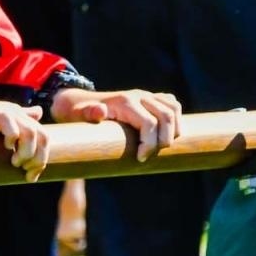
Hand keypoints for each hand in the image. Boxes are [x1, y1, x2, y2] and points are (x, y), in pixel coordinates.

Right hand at [0, 90, 49, 180]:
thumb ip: (15, 127)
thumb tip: (36, 117)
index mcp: (21, 119)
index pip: (45, 138)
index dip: (42, 160)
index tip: (30, 178)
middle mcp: (18, 114)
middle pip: (44, 136)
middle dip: (39, 158)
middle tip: (24, 171)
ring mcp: (8, 112)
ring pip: (33, 133)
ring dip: (28, 152)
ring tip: (15, 162)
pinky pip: (14, 126)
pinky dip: (13, 139)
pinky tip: (5, 147)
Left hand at [50, 88, 181, 161]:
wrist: (80, 102)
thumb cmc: (79, 114)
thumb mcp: (78, 114)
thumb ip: (88, 113)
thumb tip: (100, 111)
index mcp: (125, 102)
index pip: (149, 123)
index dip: (150, 144)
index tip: (141, 159)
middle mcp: (138, 96)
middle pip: (166, 116)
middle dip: (165, 139)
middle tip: (151, 156)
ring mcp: (146, 95)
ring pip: (173, 108)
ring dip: (175, 129)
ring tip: (163, 147)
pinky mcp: (150, 98)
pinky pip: (172, 104)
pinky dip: (176, 118)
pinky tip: (168, 133)